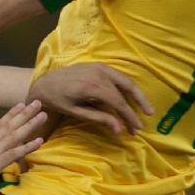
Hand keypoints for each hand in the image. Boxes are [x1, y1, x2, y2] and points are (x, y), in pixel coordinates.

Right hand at [0, 100, 45, 194]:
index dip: (11, 114)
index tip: (22, 104)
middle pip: (9, 126)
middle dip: (25, 113)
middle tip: (38, 102)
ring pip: (14, 136)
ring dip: (30, 125)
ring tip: (43, 115)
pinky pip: (13, 154)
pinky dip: (27, 147)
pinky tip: (39, 141)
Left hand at [28, 63, 152, 134]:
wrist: (44, 83)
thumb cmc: (58, 100)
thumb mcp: (76, 112)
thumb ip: (99, 118)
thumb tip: (119, 129)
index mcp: (93, 86)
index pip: (119, 102)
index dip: (130, 116)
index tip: (137, 128)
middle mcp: (99, 72)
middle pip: (127, 87)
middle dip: (140, 102)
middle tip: (149, 115)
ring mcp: (99, 66)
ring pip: (125, 79)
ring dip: (136, 94)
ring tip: (145, 107)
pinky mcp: (98, 65)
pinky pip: (118, 75)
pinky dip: (127, 86)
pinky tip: (131, 97)